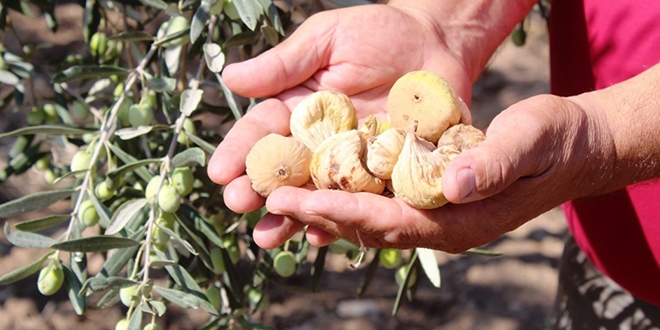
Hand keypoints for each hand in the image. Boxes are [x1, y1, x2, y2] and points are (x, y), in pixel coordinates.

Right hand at [208, 5, 473, 247]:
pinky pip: (363, 201)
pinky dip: (342, 219)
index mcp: (298, 109)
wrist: (438, 42)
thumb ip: (284, 64)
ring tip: (268, 236)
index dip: (240, 151)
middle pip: (284, 171)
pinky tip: (321, 236)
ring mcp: (351, 162)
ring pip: (316, 194)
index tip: (219, 173)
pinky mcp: (385, 174)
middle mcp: (319, 141)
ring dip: (292, 215)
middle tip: (238, 205)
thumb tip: (230, 77)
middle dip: (259, 190)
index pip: (262, 132)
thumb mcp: (327, 40)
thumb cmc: (378, 32)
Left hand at [261, 94, 616, 251]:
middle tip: (271, 198)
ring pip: (369, 222)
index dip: (343, 210)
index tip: (299, 198)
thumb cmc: (553, 140)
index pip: (391, 220)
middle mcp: (442, 227)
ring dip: (324, 211)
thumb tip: (453, 182)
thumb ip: (492, 162)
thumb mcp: (529, 140)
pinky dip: (346, 201)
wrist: (571, 149)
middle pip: (370, 227)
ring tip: (281, 198)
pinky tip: (317, 193)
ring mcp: (436, 218)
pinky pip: (380, 207)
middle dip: (319, 213)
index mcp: (461, 220)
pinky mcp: (431, 203)